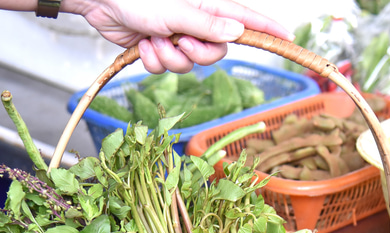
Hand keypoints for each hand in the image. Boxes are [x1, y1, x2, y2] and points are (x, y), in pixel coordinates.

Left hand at [67, 0, 293, 73]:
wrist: (101, 2)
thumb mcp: (176, 12)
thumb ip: (207, 25)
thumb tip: (238, 31)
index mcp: (206, 8)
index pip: (245, 20)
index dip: (267, 30)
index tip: (288, 37)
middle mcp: (196, 23)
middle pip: (215, 55)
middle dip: (195, 55)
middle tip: (178, 41)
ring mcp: (177, 37)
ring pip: (188, 66)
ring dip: (168, 58)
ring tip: (153, 38)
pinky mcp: (159, 49)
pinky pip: (166, 69)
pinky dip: (153, 61)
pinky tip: (142, 45)